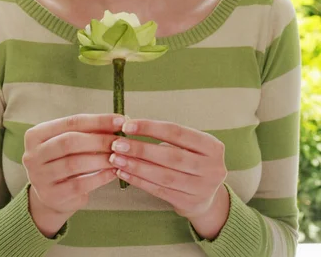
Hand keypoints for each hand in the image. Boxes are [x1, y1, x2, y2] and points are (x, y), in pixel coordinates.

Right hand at [22, 113, 122, 216]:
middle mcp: (32, 155)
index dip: (98, 120)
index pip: (70, 122)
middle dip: (99, 140)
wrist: (51, 196)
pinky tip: (113, 172)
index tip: (120, 120)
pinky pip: (79, 184)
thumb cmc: (64, 160)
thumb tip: (118, 121)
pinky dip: (99, 177)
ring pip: (74, 164)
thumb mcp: (69, 142)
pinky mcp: (51, 196)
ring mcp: (39, 177)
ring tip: (119, 156)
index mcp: (35, 135)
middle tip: (120, 141)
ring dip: (101, 158)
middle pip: (70, 142)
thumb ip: (87, 131)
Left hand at [110, 118, 227, 218]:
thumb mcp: (189, 146)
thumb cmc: (192, 161)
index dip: (150, 128)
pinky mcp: (189, 203)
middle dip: (141, 149)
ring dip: (137, 166)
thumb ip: (166, 137)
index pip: (177, 132)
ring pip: (164, 175)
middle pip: (170, 156)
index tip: (127, 125)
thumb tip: (130, 126)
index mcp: (212, 146)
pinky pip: (160, 191)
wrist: (207, 197)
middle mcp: (212, 167)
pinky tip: (124, 173)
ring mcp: (203, 188)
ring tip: (117, 159)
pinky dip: (140, 181)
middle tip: (118, 145)